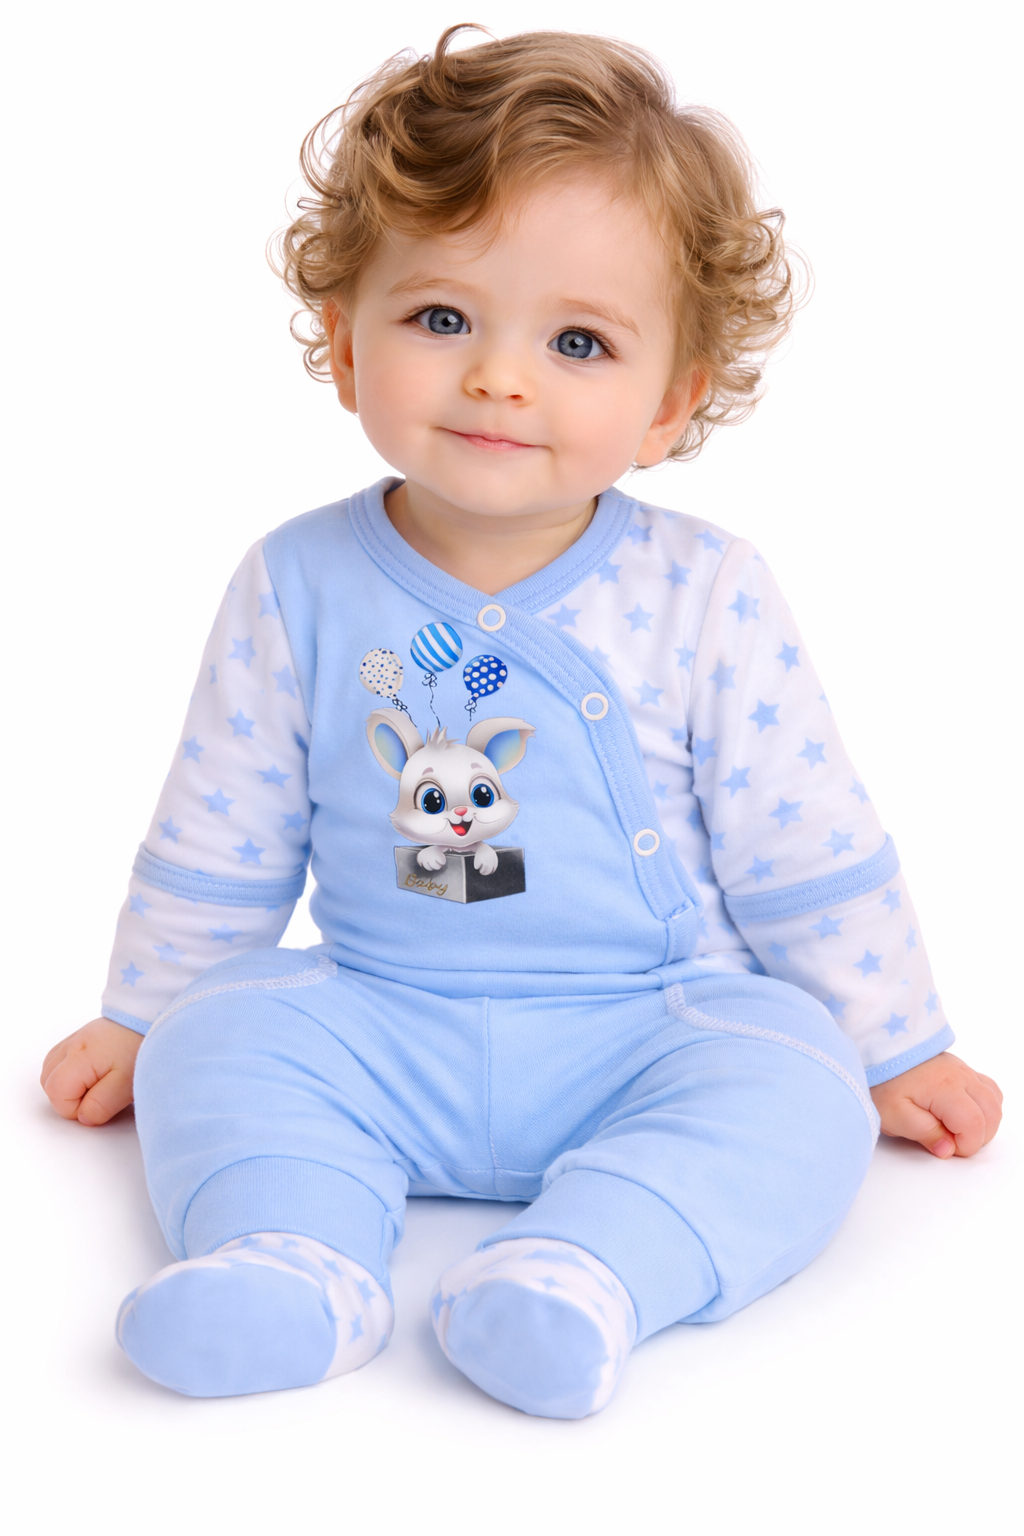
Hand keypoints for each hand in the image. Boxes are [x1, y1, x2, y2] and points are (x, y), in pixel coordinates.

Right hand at [40, 1017, 143, 1126]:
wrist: (158, 1019)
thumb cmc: (142, 1049)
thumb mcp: (126, 1085)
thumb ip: (101, 1105)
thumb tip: (84, 1118)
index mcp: (79, 1057)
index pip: (56, 1094)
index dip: (76, 1108)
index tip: (100, 1103)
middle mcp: (71, 1046)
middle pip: (49, 1083)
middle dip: (70, 1098)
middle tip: (100, 1094)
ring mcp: (75, 1039)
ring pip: (52, 1071)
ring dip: (68, 1085)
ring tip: (97, 1084)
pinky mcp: (81, 1036)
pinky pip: (61, 1059)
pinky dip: (70, 1072)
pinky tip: (92, 1073)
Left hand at [870, 1051, 1001, 1157]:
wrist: (873, 1050)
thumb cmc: (880, 1081)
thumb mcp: (894, 1115)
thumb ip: (924, 1133)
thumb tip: (948, 1150)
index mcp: (946, 1089)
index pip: (975, 1126)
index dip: (965, 1146)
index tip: (944, 1146)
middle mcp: (960, 1076)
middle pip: (992, 1114)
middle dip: (978, 1137)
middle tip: (951, 1141)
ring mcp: (962, 1069)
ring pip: (993, 1101)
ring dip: (984, 1122)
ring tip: (957, 1129)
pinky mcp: (958, 1067)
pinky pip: (986, 1088)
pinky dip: (984, 1105)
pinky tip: (964, 1113)